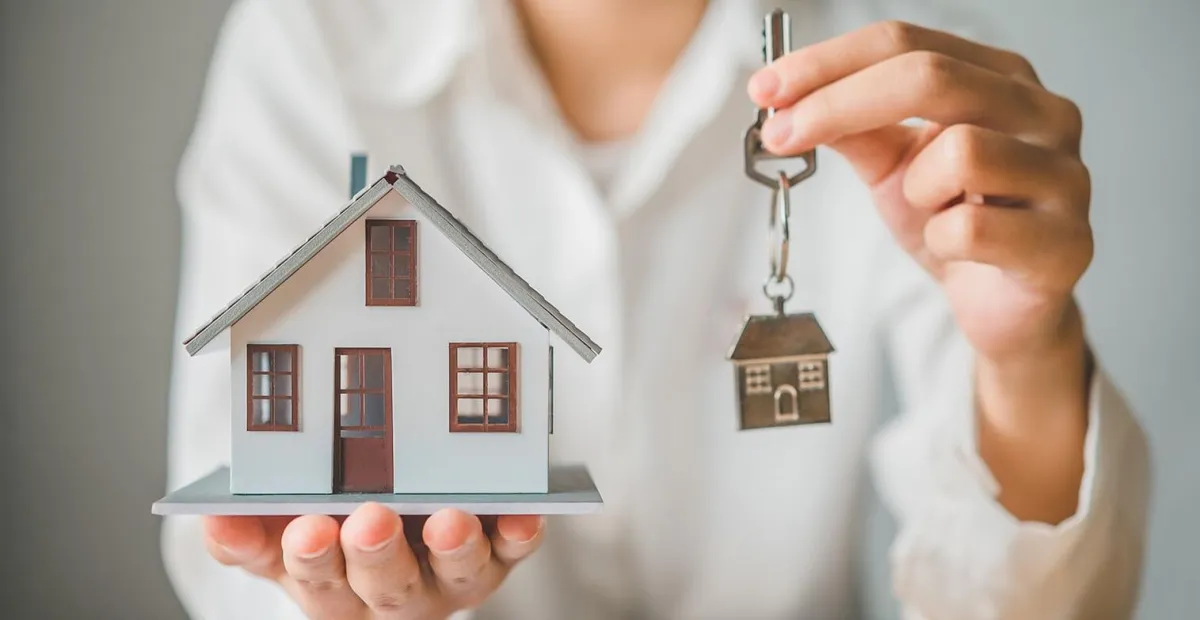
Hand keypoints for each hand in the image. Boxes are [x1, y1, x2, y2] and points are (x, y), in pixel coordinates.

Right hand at [204, 505, 543, 618]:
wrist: (403, 531)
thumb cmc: (336, 533)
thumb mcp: (282, 540)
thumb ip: (250, 535)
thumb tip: (215, 519)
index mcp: (334, 590)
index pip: (316, 583)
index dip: (311, 560)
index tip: (304, 530)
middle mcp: (395, 594)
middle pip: (386, 587)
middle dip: (376, 554)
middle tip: (369, 520)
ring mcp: (449, 578)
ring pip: (456, 573)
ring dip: (453, 547)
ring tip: (446, 521)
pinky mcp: (498, 556)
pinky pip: (513, 550)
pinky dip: (519, 534)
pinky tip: (523, 515)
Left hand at [748, 21, 1090, 361]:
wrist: (1002, 304)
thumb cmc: (955, 222)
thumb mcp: (892, 165)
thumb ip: (853, 126)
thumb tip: (788, 99)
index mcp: (1000, 78)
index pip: (906, 42)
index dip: (828, 63)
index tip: (765, 89)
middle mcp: (1045, 111)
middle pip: (930, 76)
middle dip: (839, 103)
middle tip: (783, 135)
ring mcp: (1066, 175)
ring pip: (959, 152)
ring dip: (916, 191)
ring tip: (932, 213)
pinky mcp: (1068, 243)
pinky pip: (970, 231)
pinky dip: (940, 243)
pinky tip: (956, 250)